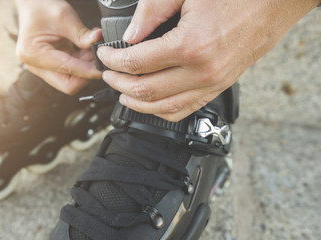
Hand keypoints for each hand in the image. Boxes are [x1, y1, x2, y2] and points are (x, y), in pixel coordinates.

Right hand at [14, 0, 102, 93]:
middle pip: (68, 84)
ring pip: (71, 81)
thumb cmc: (42, 7)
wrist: (32, 4)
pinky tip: (87, 52)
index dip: (88, 71)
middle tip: (98, 59)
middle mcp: (35, 65)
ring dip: (86, 69)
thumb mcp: (64, 16)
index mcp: (33, 53)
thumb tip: (99, 42)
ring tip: (93, 51)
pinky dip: (82, 65)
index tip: (103, 67)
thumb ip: (82, 34)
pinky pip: (70, 73)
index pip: (67, 70)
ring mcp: (42, 68)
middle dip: (87, 74)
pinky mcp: (51, 67)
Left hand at [97, 0, 318, 120]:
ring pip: (163, 108)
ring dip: (138, 103)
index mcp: (190, 46)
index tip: (106, 56)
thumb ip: (152, 12)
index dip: (114, 61)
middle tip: (109, 74)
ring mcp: (211, 85)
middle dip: (119, 84)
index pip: (137, 63)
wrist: (273, 5)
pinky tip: (151, 104)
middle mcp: (201, 72)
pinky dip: (162, 112)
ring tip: (123, 93)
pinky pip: (184, 110)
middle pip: (146, 90)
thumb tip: (130, 35)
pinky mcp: (217, 88)